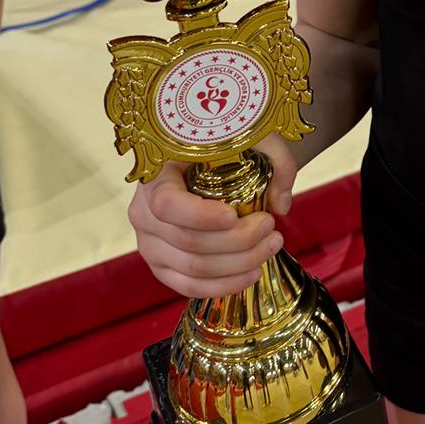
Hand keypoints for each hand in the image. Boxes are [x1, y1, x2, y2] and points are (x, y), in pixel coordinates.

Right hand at [127, 132, 300, 297]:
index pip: (167, 204)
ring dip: (238, 264)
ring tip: (271, 246)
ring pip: (193, 268)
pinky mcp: (162, 267)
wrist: (198, 162)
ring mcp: (149, 245)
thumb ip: (276, 159)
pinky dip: (223, 286)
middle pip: (188, 242)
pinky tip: (252, 273)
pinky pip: (189, 286)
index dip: (200, 216)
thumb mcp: (249, 137)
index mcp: (155, 176)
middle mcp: (143, 214)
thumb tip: (281, 205)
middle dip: (238, 240)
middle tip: (270, 226)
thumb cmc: (221, 147)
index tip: (234, 215)